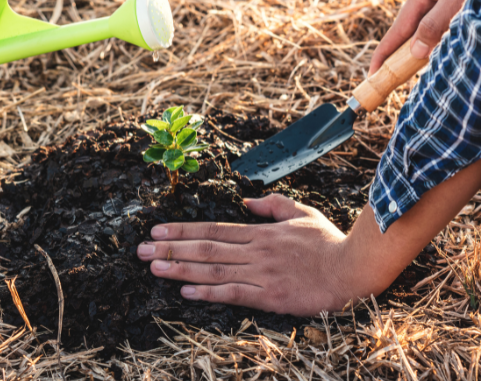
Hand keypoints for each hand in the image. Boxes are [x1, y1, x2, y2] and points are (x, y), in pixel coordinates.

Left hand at [138, 160, 480, 314]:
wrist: (354, 267)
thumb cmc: (327, 241)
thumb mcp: (300, 212)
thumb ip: (271, 205)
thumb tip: (245, 200)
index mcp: (260, 232)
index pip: (213, 230)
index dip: (183, 230)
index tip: (158, 230)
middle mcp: (255, 250)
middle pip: (206, 249)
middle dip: (171, 248)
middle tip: (141, 249)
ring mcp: (261, 273)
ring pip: (213, 270)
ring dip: (181, 268)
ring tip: (154, 267)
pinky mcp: (270, 296)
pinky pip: (235, 293)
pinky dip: (209, 293)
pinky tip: (187, 292)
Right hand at [370, 0, 480, 73]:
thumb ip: (435, 24)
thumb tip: (415, 51)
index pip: (397, 31)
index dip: (384, 54)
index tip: (372, 74)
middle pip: (409, 30)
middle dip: (400, 54)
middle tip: (392, 78)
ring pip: (427, 26)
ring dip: (422, 46)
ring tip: (414, 67)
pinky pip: (440, 21)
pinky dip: (438, 37)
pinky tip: (440, 45)